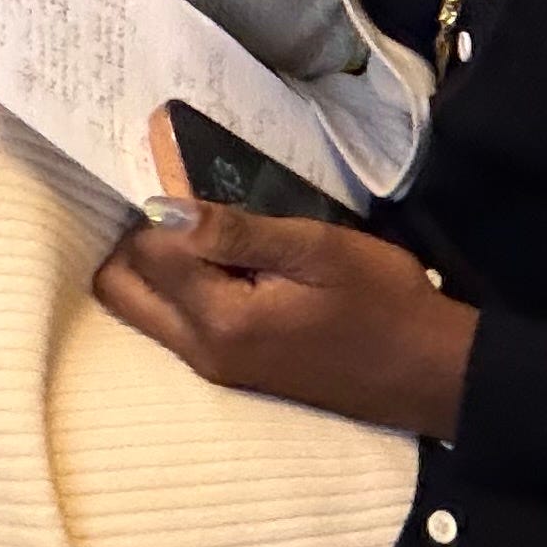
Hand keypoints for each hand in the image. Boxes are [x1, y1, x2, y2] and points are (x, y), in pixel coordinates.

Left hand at [92, 183, 473, 436]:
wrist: (426, 373)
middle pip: (120, 287)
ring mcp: (212, 366)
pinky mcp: (229, 369)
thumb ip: (237, 231)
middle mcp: (200, 350)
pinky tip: (228, 259)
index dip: (165, 205)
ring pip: (141, 307)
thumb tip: (162, 206)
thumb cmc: (383, 303)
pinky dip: (180, 286)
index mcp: (219, 320)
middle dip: (140, 238)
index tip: (198, 173)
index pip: (147, 250)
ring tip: (212, 228)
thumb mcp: (318, 251)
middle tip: (192, 205)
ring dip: (157, 263)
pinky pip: (172, 322)